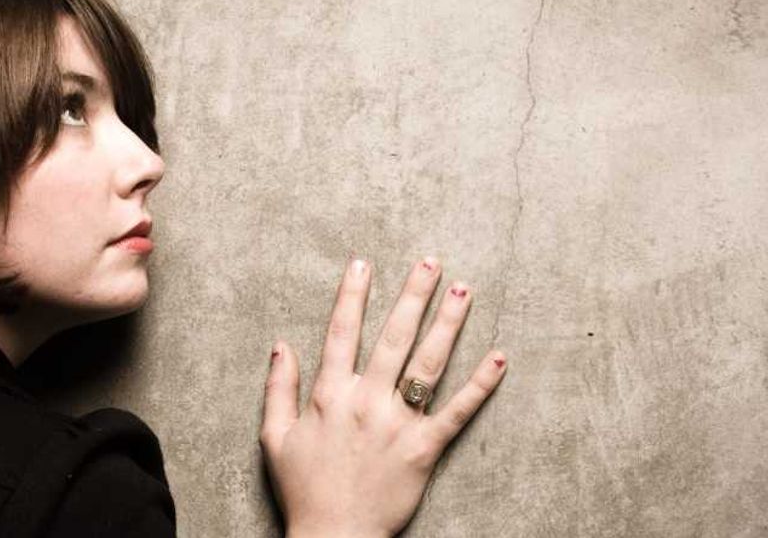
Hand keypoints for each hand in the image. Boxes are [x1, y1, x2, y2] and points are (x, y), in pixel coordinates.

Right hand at [260, 257, 506, 537]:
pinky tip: (498, 357)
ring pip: (427, 364)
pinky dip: (480, 384)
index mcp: (329, 395)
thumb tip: (280, 346)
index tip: (363, 264)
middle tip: (430, 262)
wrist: (332, 536)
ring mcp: (397, 424)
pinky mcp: (424, 450)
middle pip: (393, 337)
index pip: (341, 333)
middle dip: (412, 295)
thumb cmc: (303, 490)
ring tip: (463, 290)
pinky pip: (456, 412)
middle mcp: (365, 401)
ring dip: (447, 324)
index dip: (352, 296)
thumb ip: (278, 388)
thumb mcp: (275, 437)